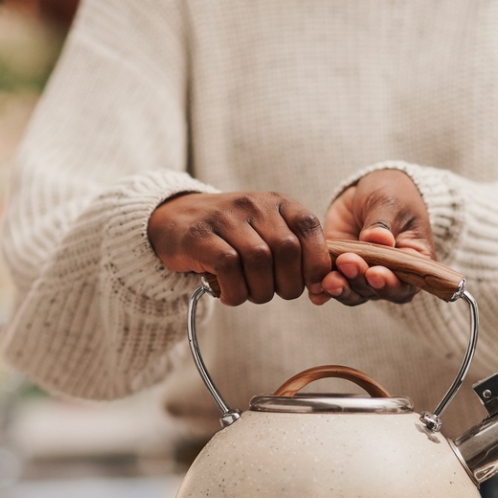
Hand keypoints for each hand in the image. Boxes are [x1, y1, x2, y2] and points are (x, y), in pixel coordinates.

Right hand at [148, 192, 329, 305]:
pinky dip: (235, 291)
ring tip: (250, 294)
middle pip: (286, 250)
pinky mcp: (200, 235)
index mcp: (278, 203)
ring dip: (260, 290)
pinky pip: (228, 267)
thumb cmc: (231, 236)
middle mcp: (254, 204)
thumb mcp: (267, 233)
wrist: (176, 220)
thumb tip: (322, 288)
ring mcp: (225, 217)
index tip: (310, 285)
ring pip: (258, 259)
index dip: (315, 263)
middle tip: (274, 293)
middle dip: (287, 284)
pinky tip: (230, 295)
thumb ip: (296, 254)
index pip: (309, 228)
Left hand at [314, 169, 434, 305]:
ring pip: (354, 293)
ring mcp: (365, 276)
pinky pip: (334, 286)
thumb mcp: (389, 202)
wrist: (366, 191)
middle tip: (348, 262)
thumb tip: (379, 239)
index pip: (406, 283)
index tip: (374, 273)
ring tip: (330, 279)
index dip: (390, 284)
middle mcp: (391, 276)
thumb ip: (383, 222)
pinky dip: (324, 291)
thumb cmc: (390, 194)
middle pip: (377, 291)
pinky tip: (316, 292)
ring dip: (342, 288)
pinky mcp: (341, 271)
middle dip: (360, 280)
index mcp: (413, 262)